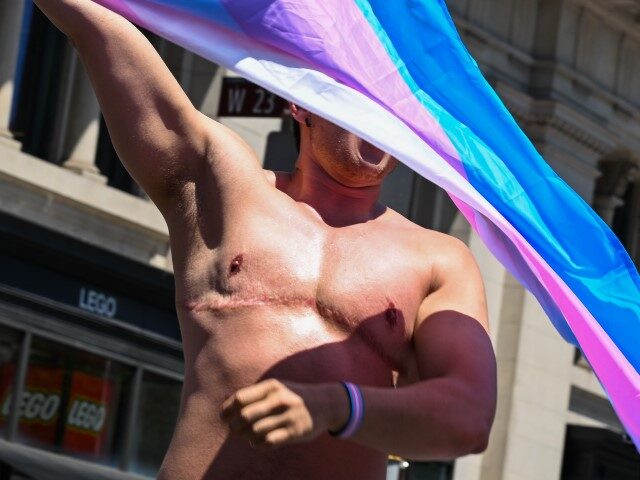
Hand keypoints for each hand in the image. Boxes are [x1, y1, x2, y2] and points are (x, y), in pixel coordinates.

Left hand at [220, 379, 346, 449]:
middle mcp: (279, 400)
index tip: (223, 418)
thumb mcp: (277, 388)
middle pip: (244, 416)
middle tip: (233, 430)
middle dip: (234, 426)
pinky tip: (258, 442)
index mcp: (271, 386)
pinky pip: (268, 442)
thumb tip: (226, 406)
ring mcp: (287, 416)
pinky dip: (258, 444)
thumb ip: (255, 395)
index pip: (240, 398)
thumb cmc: (293, 397)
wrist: (326, 404)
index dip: (226, 410)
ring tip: (246, 436)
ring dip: (245, 436)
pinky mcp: (294, 432)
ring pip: (255, 431)